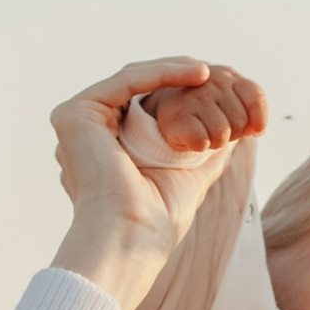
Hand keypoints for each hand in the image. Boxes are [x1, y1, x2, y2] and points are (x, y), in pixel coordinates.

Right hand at [48, 59, 265, 309]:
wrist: (130, 238)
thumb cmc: (155, 221)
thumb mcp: (188, 175)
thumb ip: (204, 153)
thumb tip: (234, 136)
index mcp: (104, 149)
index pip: (144, 107)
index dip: (178, 93)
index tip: (216, 90)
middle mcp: (86, 134)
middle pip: (137, 89)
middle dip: (178, 77)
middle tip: (216, 74)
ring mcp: (78, 122)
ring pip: (132, 80)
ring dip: (175, 70)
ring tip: (211, 73)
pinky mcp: (75, 114)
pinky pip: (127, 81)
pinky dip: (164, 74)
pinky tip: (199, 74)